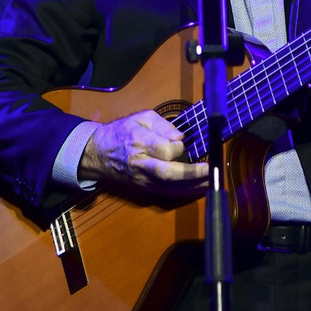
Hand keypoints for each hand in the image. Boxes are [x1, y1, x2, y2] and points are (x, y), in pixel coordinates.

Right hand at [79, 110, 208, 193]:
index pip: (164, 150)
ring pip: (170, 186)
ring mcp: (143, 179)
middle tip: (210, 170)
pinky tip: (200, 188)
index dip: (178, 148)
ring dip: (193, 185)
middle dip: (192, 173)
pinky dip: (185, 192)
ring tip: (211, 181)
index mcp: (139, 142)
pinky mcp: (146, 188)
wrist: (99, 154)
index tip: (184, 142)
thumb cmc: (122, 131)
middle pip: (168, 173)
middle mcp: (142, 164)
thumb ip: (162, 125)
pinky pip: (168, 193)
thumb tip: (181, 137)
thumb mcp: (140, 117)